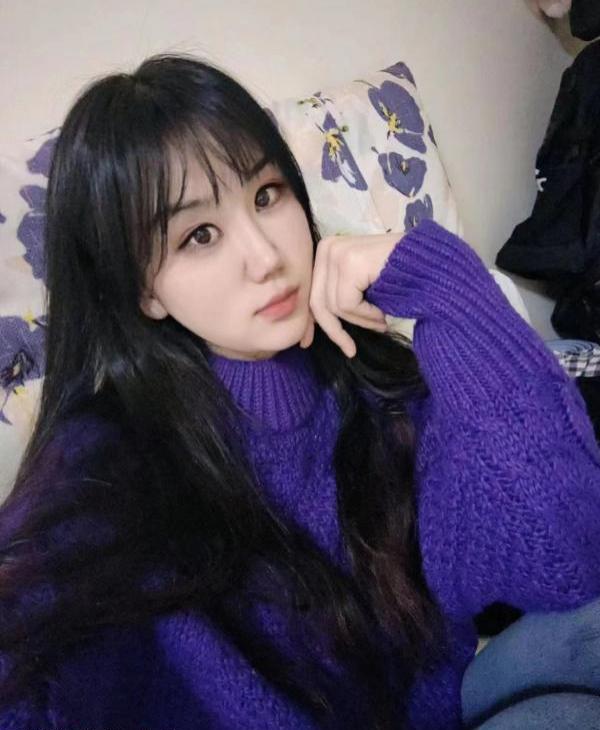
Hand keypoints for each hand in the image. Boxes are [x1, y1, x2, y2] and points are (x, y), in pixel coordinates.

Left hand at [299, 232, 400, 357]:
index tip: (308, 343)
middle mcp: (328, 247)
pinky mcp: (350, 263)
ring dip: (361, 321)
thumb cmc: (400, 278)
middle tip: (350, 349)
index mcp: (326, 251)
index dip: (310, 321)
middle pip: (318, 302)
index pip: (311, 293)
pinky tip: (384, 312)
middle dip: (335, 330)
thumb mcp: (360, 290)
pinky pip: (348, 303)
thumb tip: (309, 331)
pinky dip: (367, 315)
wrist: (431, 263)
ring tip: (382, 320)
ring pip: (335, 306)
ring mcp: (337, 253)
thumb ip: (337, 299)